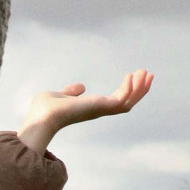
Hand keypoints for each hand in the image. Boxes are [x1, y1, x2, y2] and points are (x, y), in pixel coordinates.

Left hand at [19, 70, 153, 154]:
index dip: (128, 90)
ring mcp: (100, 110)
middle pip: (127, 103)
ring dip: (139, 88)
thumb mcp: (61, 95)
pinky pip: (121, 100)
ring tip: (145, 72)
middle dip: (140, 90)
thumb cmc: (45, 110)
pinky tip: (132, 76)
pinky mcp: (100, 108)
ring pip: (128, 102)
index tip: (135, 75)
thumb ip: (71, 91)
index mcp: (92, 107)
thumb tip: (80, 87)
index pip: (116, 101)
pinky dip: (129, 89)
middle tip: (148, 74)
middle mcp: (98, 111)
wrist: (40, 116)